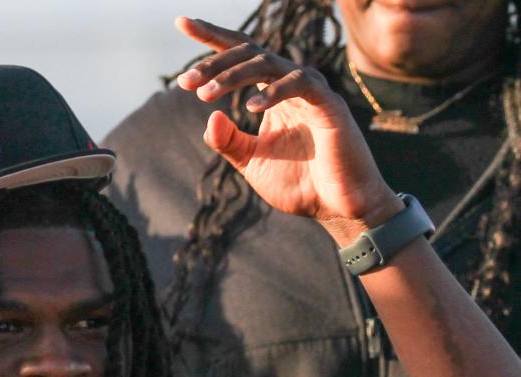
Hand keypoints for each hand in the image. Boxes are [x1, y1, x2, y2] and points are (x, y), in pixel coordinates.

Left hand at [175, 16, 400, 243]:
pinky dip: (273, 93)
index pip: (240, 54)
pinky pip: (299, 85)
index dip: (212, 37)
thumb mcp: (252, 163)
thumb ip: (229, 141)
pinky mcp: (329, 105)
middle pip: (249, 53)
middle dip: (214, 62)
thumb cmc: (301, 186)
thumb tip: (209, 117)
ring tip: (206, 94)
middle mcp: (291, 84)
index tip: (182, 24)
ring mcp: (311, 91)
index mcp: (273, 93)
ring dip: (233, 75)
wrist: (339, 208)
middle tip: (186, 81)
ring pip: (268, 64)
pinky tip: (250, 108)